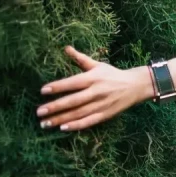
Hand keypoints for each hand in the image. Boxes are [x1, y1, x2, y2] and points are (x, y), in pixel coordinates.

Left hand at [36, 46, 153, 131]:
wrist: (136, 86)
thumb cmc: (113, 74)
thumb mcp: (98, 65)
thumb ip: (81, 59)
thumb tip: (66, 48)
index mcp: (93, 78)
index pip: (72, 82)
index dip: (57, 87)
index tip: (42, 91)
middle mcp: (96, 91)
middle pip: (73, 100)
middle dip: (55, 107)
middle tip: (39, 112)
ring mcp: (101, 104)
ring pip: (78, 113)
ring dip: (60, 119)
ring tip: (45, 123)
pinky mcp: (105, 114)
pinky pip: (89, 121)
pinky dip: (76, 125)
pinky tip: (63, 128)